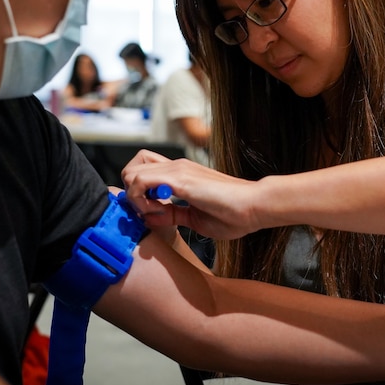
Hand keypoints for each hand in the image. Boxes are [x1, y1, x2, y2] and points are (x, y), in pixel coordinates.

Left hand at [120, 149, 263, 238]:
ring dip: (134, 196)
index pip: (145, 170)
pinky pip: (140, 181)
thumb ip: (173, 215)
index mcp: (181, 174)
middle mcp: (176, 167)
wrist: (253, 206)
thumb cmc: (233, 214)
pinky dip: (140, 200)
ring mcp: (177, 170)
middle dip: (131, 191)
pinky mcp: (179, 179)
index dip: (139, 193)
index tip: (150, 213)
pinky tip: (156, 213)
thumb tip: (152, 217)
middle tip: (146, 210)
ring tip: (151, 213)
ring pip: (132, 171)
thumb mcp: (194, 218)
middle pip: (133, 166)